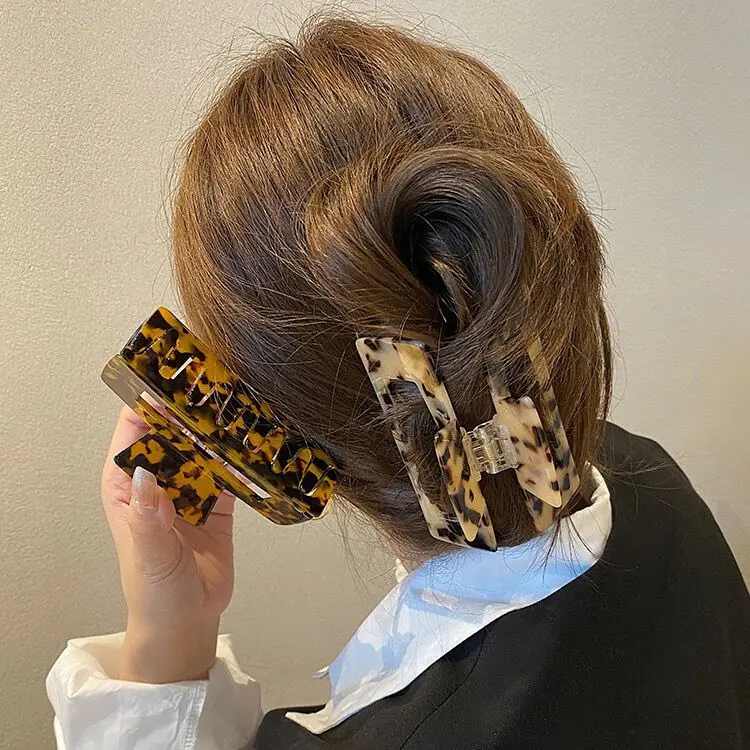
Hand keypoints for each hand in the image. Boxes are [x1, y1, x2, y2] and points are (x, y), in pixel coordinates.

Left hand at [101, 406, 235, 682]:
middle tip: (222, 381)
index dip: (151, 402)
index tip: (177, 379)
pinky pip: (231, 467)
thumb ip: (148, 519)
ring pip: (203, 443)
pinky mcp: (219, 498)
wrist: (190, 618)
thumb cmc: (156, 590)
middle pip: (173, 429)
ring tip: (246, 400)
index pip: (134, 430)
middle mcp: (158, 476)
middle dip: (193, 408)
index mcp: (128, 484)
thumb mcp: (151, 556)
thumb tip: (146, 475)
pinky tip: (261, 437)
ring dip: (220, 426)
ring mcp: (189, 485)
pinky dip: (244, 453)